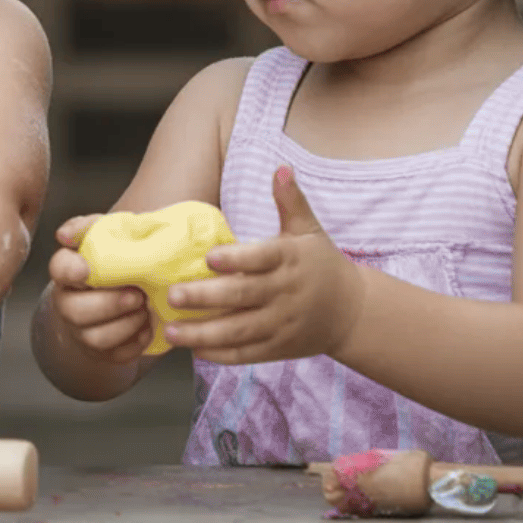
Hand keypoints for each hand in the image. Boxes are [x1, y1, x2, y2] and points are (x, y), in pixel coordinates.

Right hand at [45, 213, 152, 361]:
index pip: (58, 269)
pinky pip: (117, 354)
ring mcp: (83, 331)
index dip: (70, 270)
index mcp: (68, 272)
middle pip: (75, 310)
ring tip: (146, 309)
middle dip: (110, 304)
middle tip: (138, 295)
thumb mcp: (109, 235)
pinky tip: (149, 326)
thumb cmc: (119, 260)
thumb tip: (64, 235)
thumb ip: (90, 227)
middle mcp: (68, 303)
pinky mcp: (102, 352)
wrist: (127, 292)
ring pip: (95, 338)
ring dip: (126, 324)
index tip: (87, 269)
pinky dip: (137, 341)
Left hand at [165, 166, 365, 362]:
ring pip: (240, 331)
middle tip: (172, 295)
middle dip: (206, 298)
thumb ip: (291, 202)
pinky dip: (221, 355)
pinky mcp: (279, 348)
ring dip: (204, 333)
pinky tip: (193, 349)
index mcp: (289, 259)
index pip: (262, 258)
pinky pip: (248, 353)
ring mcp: (282, 323)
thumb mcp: (309, 230)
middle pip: (243, 296)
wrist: (352, 311)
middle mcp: (285, 293)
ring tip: (170, 331)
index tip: (209, 258)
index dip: (236, 259)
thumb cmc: (320, 263)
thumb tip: (281, 167)